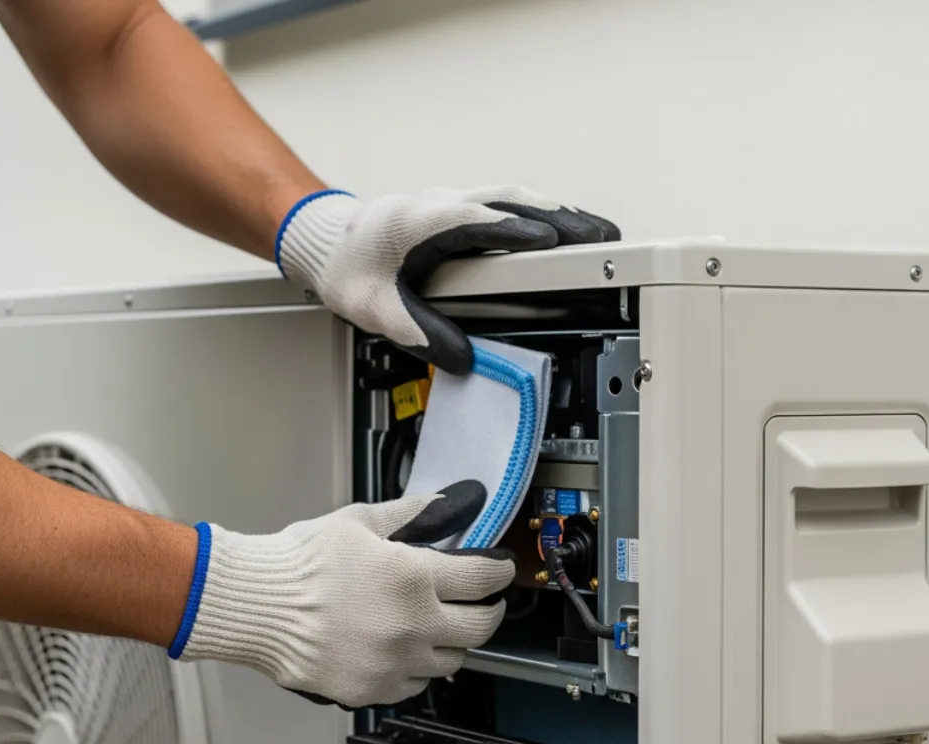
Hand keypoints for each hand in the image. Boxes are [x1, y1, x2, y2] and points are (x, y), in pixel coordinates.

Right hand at [172, 481, 514, 708]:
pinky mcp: (374, 689)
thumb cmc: (301, 562)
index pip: (485, 579)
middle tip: (482, 602)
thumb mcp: (360, 522)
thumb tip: (445, 502)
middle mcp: (414, 625)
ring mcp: (396, 662)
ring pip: (452, 661)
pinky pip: (415, 685)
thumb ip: (411, 514)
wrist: (255, 604)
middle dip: (488, 611)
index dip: (500, 572)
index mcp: (415, 577)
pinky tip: (402, 650)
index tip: (500, 571)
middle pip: (481, 627)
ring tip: (437, 627)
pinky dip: (416, 668)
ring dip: (452, 642)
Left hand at [276, 187, 619, 373]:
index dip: (523, 235)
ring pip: (515, 198)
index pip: (486, 224)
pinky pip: (506, 203)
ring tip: (598, 230)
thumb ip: (421, 334)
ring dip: (558, 211)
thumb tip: (463, 359)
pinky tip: (559, 225)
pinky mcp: (454, 209)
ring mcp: (451, 202)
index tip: (559, 244)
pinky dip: (538, 212)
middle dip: (563, 219)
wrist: (322, 238)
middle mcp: (442, 205)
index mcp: (425, 224)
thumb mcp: (377, 310)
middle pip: (515, 203)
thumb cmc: (345, 267)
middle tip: (606, 235)